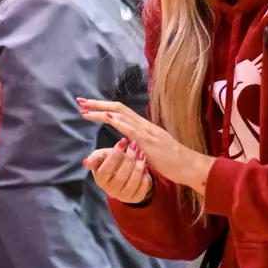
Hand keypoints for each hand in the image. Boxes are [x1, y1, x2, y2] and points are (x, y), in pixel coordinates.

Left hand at [78, 99, 214, 191]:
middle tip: (80, 101)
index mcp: (144, 127)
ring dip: (100, 110)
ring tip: (84, 109)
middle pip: (117, 108)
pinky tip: (104, 117)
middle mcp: (144, 125)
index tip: (88, 105)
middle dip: (97, 104)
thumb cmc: (171, 161)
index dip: (104, 107)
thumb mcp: (151, 149)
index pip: (121, 111)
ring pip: (120, 115)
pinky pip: (129, 128)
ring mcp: (145, 131)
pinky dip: (116, 121)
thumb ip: (140, 143)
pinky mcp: (147, 140)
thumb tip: (130, 143)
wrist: (188, 166)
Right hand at [83, 138, 152, 204]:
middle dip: (129, 159)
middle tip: (134, 146)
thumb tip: (86, 163)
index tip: (123, 141)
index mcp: (100, 180)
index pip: (106, 169)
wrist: (122, 175)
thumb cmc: (111, 163)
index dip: (115, 155)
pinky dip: (145, 178)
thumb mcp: (102, 157)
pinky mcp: (135, 198)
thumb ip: (95, 158)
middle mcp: (110, 190)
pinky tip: (145, 168)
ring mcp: (123, 196)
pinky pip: (142, 190)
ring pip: (132, 183)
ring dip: (139, 167)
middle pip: (121, 176)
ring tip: (142, 155)